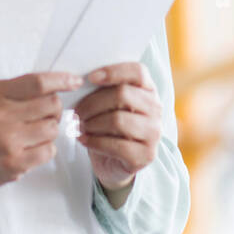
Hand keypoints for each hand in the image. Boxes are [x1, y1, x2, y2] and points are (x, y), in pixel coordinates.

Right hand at [0, 71, 81, 197]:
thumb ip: (19, 90)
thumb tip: (57, 85)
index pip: (38, 82)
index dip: (61, 80)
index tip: (75, 81)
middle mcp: (1, 115)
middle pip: (51, 105)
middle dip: (55, 109)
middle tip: (46, 114)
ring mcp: (8, 141)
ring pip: (53, 129)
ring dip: (50, 130)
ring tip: (34, 133)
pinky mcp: (14, 163)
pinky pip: (49, 151)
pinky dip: (45, 149)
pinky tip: (31, 148)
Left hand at [73, 61, 161, 192]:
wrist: (114, 162)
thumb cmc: (108, 127)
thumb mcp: (107, 105)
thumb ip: (102, 90)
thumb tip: (79, 80)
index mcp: (148, 89)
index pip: (138, 71)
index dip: (114, 71)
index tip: (90, 77)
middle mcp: (155, 109)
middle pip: (123, 94)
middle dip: (93, 102)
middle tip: (77, 111)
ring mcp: (153, 133)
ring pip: (118, 120)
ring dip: (92, 123)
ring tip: (79, 126)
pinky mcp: (146, 155)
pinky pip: (116, 145)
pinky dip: (94, 141)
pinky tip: (83, 139)